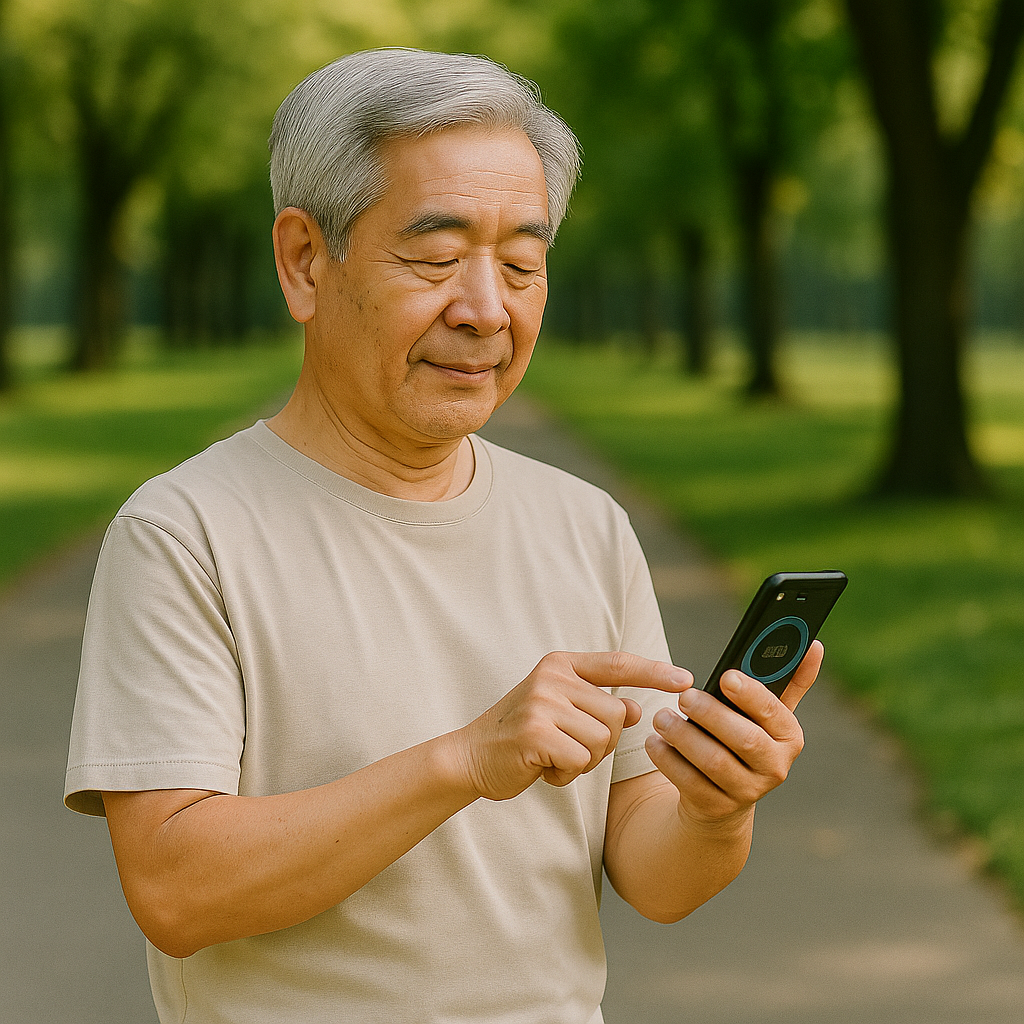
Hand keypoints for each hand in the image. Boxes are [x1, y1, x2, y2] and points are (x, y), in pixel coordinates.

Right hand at [453, 651, 691, 801]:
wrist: (470, 757)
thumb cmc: (522, 737)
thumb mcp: (560, 713)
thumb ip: (596, 706)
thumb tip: (634, 709)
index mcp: (561, 665)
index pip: (617, 663)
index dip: (654, 671)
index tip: (685, 678)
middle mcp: (553, 677)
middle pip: (615, 714)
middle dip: (600, 743)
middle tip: (566, 749)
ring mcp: (543, 702)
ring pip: (601, 740)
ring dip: (583, 762)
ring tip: (552, 757)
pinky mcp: (536, 731)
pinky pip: (580, 760)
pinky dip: (566, 775)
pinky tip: (542, 769)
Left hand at [644, 641, 823, 826]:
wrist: (723, 797)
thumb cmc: (743, 737)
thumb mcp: (765, 714)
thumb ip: (787, 679)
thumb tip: (814, 644)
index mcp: (790, 737)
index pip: (775, 713)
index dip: (751, 695)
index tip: (726, 676)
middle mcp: (775, 768)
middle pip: (744, 739)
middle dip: (711, 714)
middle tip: (684, 695)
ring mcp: (747, 792)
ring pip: (713, 761)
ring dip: (683, 736)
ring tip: (661, 717)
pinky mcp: (716, 807)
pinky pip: (688, 782)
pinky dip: (668, 759)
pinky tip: (655, 741)